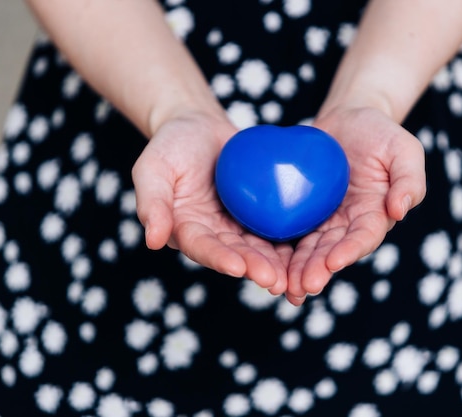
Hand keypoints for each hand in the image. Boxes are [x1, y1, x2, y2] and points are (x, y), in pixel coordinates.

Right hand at [132, 112, 292, 294]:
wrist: (199, 126)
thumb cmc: (171, 145)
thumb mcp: (153, 168)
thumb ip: (152, 203)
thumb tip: (153, 241)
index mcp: (186, 229)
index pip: (202, 247)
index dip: (219, 258)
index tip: (237, 267)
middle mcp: (213, 234)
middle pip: (235, 254)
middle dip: (254, 268)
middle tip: (274, 280)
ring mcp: (237, 226)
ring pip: (259, 248)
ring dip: (275, 264)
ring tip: (293, 277)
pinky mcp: (258, 214)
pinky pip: (275, 228)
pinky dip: (290, 242)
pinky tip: (309, 251)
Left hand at [285, 106, 425, 303]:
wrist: (349, 119)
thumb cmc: (380, 132)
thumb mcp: (404, 149)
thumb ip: (409, 180)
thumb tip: (399, 211)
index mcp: (374, 214)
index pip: (364, 237)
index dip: (350, 251)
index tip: (334, 262)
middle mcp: (348, 224)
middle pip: (333, 251)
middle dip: (318, 270)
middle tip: (303, 286)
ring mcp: (324, 220)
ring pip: (309, 250)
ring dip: (298, 269)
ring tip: (285, 288)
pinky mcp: (302, 211)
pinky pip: (289, 232)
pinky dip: (280, 251)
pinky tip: (266, 265)